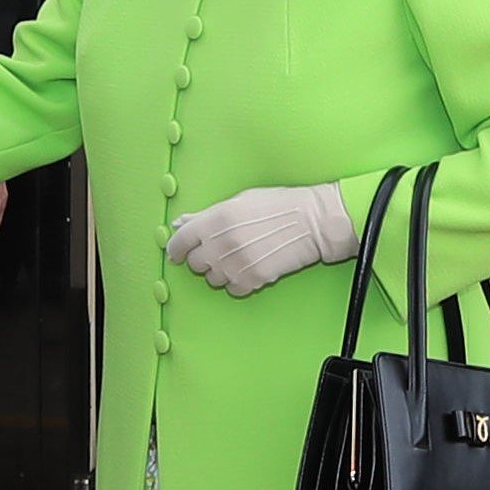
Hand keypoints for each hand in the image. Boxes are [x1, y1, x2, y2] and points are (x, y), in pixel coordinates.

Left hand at [164, 183, 355, 297]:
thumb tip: (181, 223)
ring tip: (240, 258)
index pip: (181, 240)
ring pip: (213, 278)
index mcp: (216, 218)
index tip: (177, 254)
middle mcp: (222, 242)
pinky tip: (250, 268)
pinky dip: (238, 283)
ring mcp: (237, 263)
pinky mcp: (253, 279)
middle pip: (196, 263)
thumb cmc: (280, 206)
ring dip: (221, 271)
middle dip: (203, 258)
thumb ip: (206, 215)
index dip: (176, 249)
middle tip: (220, 250)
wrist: (313, 221)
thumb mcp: (240, 200)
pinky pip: (233, 289)